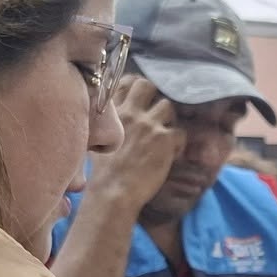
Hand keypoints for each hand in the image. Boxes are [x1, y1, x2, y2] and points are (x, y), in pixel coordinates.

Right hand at [80, 77, 180, 226]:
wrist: (113, 192)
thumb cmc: (103, 175)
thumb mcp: (96, 141)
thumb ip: (105, 127)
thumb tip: (110, 124)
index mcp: (112, 113)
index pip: (125, 83)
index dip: (134, 88)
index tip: (139, 101)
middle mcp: (130, 113)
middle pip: (146, 85)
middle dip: (153, 96)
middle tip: (155, 115)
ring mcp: (149, 125)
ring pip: (167, 105)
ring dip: (168, 120)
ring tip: (164, 137)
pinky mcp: (164, 139)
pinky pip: (180, 132)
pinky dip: (178, 144)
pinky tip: (171, 155)